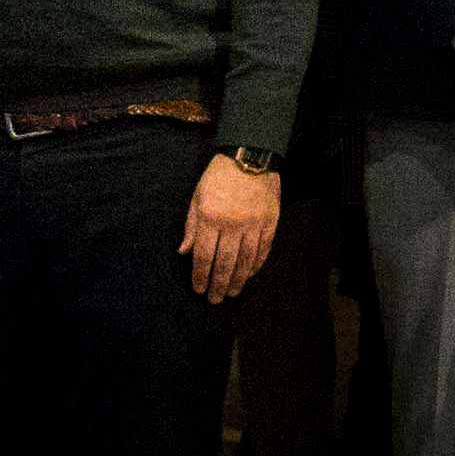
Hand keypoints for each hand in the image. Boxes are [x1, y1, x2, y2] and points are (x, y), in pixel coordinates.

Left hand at [182, 156, 282, 300]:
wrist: (250, 156)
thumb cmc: (218, 176)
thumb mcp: (197, 197)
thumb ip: (191, 226)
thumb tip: (184, 252)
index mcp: (211, 218)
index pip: (204, 256)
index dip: (201, 276)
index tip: (199, 289)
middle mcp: (232, 224)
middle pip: (225, 263)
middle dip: (218, 284)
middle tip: (215, 300)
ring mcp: (254, 224)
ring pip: (246, 260)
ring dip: (238, 280)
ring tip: (232, 292)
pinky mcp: (270, 221)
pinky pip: (264, 249)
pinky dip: (257, 264)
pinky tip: (250, 274)